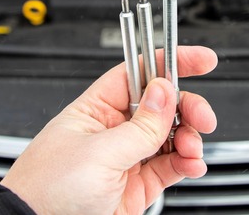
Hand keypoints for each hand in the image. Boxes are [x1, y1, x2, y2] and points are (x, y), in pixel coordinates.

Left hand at [0, 46, 217, 213]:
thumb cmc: (47, 189)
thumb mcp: (99, 153)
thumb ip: (140, 126)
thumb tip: (166, 92)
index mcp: (96, 109)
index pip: (138, 73)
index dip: (169, 62)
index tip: (202, 60)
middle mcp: (113, 130)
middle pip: (162, 105)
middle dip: (187, 107)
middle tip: (202, 117)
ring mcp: (127, 158)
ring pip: (171, 136)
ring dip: (189, 138)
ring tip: (192, 149)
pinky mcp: (138, 186)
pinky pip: (172, 166)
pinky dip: (188, 163)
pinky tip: (192, 164)